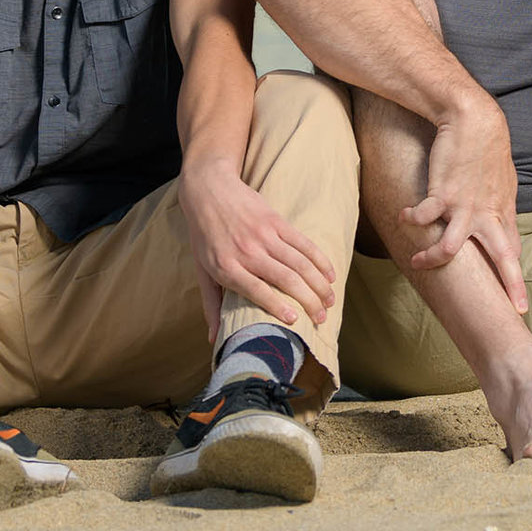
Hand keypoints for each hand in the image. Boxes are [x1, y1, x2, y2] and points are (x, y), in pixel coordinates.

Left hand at [176, 160, 337, 338]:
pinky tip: (330, 275)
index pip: (257, 291)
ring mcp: (265, 235)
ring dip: (319, 284)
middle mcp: (248, 252)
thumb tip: (213, 340)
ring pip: (300, 263)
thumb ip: (211, 305)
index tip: (295, 321)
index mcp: (227, 268)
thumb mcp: (202, 271)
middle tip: (321, 318)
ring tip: (330, 301)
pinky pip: (304, 244)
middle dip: (308, 301)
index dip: (277, 307)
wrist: (208, 190)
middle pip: (286, 280)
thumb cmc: (204, 236)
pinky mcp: (277, 222)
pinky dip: (320, 260)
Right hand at [406, 102, 527, 312]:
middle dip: (510, 283)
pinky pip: (423, 217)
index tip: (518, 300)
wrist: (474, 121)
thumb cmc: (487, 151)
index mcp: (502, 213)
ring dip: (432, 259)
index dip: (514, 275)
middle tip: (515, 309)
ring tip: (417, 262)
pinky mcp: (443, 193)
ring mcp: (465, 206)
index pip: (512, 251)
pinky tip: (404, 216)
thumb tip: (507, 228)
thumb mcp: (504, 184)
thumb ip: (502, 209)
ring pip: (452, 248)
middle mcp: (487, 214)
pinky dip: (411, 219)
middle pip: (504, 256)